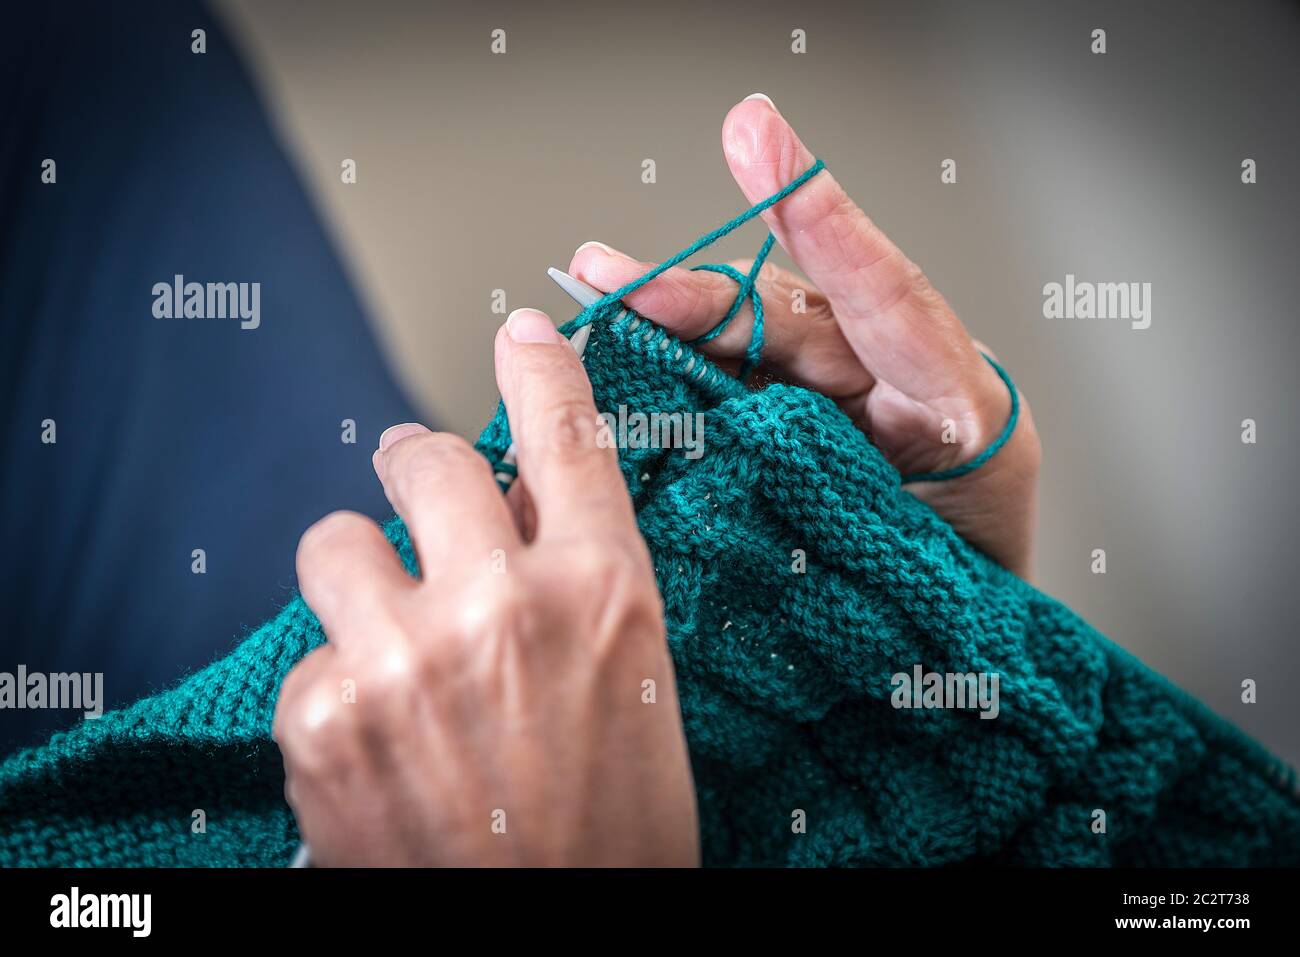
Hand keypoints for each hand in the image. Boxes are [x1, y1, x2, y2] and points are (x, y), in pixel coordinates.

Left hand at [273, 308, 699, 866]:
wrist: (560, 942)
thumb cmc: (616, 832)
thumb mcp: (636, 684)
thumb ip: (577, 580)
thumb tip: (508, 503)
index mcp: (604, 594)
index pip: (567, 434)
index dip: (540, 368)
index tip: (522, 333)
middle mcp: (501, 608)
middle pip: (421, 459)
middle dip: (414, 470)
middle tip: (413, 490)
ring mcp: (401, 660)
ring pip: (335, 541)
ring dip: (360, 574)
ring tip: (387, 635)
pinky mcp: (323, 721)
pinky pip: (310, 654)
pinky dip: (338, 684)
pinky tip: (377, 742)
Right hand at [570, 94, 1040, 577]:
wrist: (962, 643)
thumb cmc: (958, 603)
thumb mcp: (930, 568)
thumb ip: (850, 515)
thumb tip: (728, 475)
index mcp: (964, 412)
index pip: (893, 303)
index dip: (827, 227)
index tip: (764, 141)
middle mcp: (901, 387)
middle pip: (794, 319)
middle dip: (703, 294)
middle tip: (612, 277)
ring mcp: (849, 402)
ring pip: (753, 340)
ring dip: (675, 313)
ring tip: (600, 286)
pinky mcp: (805, 426)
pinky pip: (736, 383)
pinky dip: (677, 361)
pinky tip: (625, 336)